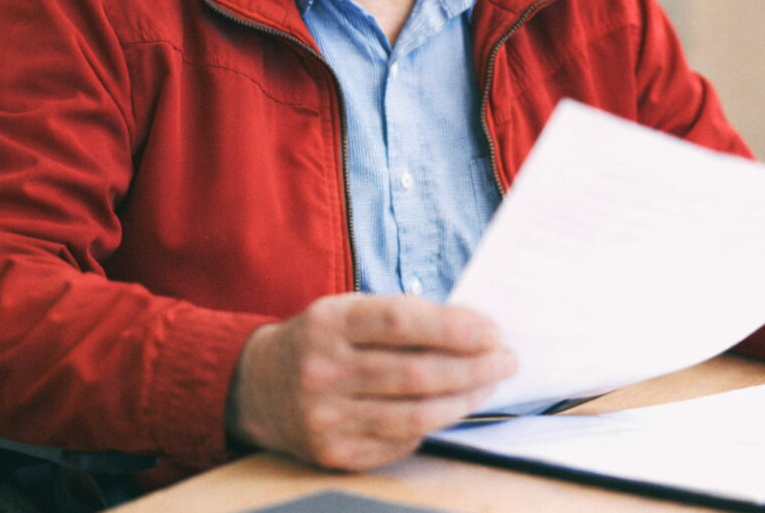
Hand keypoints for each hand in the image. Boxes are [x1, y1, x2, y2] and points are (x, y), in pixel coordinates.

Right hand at [227, 294, 516, 469]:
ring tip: (489, 384)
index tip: (493, 330)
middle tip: (507, 359)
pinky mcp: (334, 453)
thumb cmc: (322, 340)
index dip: (454, 326)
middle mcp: (323, 371)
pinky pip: (401, 441)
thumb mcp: (348, 311)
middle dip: (474, 367)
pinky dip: (432, 424)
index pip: (401, 322)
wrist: (258, 387)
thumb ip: (402, 317)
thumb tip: (475, 330)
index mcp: (329, 323)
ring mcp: (326, 418)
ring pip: (416, 415)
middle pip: (416, 374)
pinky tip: (447, 408)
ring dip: (464, 399)